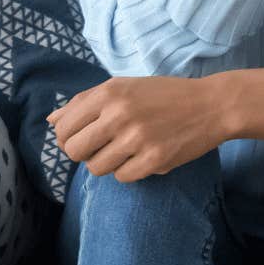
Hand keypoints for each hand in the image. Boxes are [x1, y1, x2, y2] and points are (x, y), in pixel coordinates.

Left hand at [48, 75, 230, 182]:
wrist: (212, 105)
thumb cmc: (165, 94)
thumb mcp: (124, 87)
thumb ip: (85, 101)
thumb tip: (51, 120)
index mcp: (110, 93)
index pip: (64, 128)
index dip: (67, 138)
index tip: (82, 138)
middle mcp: (120, 115)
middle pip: (75, 151)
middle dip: (83, 153)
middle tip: (101, 147)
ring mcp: (137, 139)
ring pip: (97, 168)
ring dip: (107, 163)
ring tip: (125, 151)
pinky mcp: (154, 160)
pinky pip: (122, 177)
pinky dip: (129, 171)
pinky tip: (142, 157)